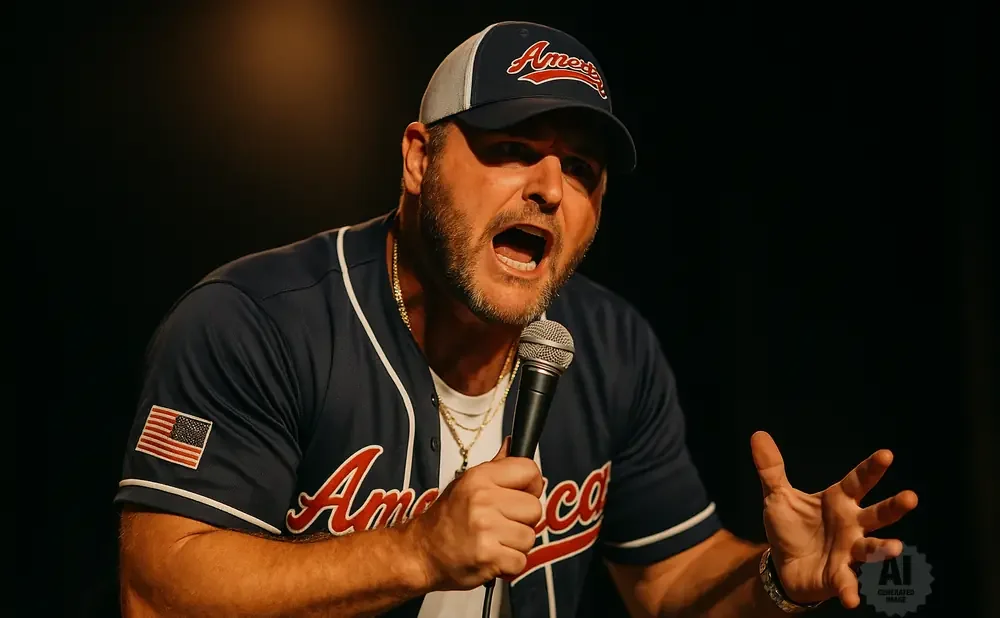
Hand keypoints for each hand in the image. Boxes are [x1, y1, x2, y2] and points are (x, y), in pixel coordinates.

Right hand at [404, 437, 543, 590]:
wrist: (422, 552)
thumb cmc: (447, 518)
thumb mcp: (467, 483)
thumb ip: (495, 466)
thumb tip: (512, 443)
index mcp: (480, 477)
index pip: (529, 470)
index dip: (531, 486)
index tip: (521, 496)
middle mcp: (483, 499)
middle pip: (534, 508)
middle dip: (523, 521)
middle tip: (502, 525)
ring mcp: (486, 529)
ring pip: (529, 537)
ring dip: (516, 545)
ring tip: (495, 542)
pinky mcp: (488, 557)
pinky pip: (520, 562)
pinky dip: (509, 566)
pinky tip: (492, 559)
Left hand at [751, 431, 917, 608]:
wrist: (784, 565)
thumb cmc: (792, 527)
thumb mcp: (777, 496)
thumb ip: (771, 468)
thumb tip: (758, 435)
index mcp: (839, 501)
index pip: (858, 481)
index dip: (872, 469)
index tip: (886, 455)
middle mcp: (851, 524)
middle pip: (877, 514)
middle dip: (894, 506)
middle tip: (911, 497)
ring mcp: (849, 551)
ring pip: (871, 548)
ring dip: (883, 549)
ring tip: (896, 547)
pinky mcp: (839, 576)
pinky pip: (847, 583)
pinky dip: (850, 590)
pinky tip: (852, 599)